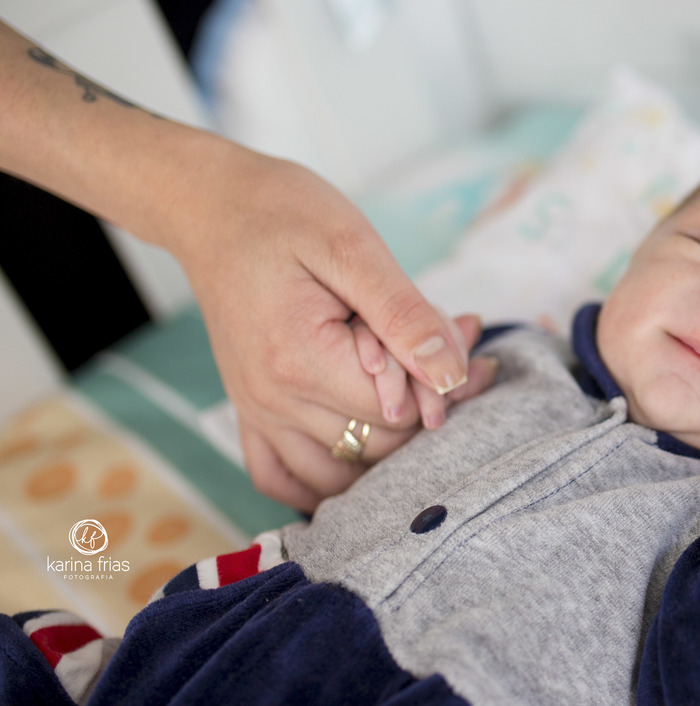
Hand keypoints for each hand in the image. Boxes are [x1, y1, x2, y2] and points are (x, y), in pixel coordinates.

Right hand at [165, 147, 497, 510]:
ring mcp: (258, 412)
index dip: (441, 380)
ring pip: (343, 472)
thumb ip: (405, 315)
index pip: (398, 411)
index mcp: (301, 360)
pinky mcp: (250, 412)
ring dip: (390, 444)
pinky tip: (361, 455)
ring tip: (419, 386)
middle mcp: (274, 400)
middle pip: (380, 444)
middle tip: (457, 347)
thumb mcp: (353, 246)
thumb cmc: (283, 213)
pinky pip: (281, 478)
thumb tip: (452, 374)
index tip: (464, 331)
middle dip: (429, 404)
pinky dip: (323, 482)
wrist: (211, 207)